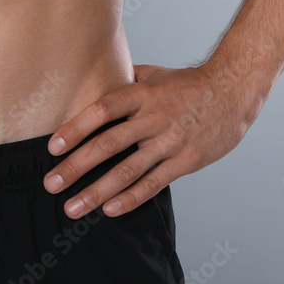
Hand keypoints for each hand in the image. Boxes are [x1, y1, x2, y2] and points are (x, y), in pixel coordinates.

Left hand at [43, 62, 260, 218]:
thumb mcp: (152, 73)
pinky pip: (154, 183)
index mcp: (141, 93)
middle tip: (50, 184)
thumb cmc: (185, 83)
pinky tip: (109, 210)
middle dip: (75, 167)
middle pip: (108, 145)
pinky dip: (131, 198)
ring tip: (72, 208)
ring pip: (128, 171)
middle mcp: (153, 117)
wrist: (233, 91)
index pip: (102, 110)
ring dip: (97, 192)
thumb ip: (122, 80)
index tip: (52, 147)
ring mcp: (170, 141)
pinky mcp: (187, 160)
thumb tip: (90, 79)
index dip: (76, 128)